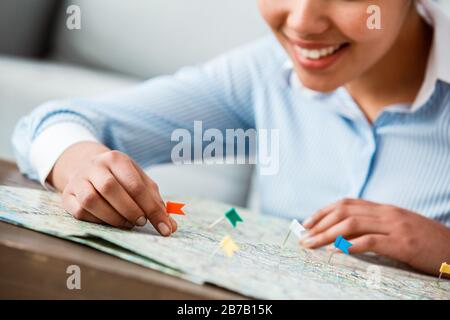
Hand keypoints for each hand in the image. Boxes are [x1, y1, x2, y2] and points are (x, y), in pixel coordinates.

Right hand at [49, 142, 176, 235]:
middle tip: (140, 222)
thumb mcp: (141, 182)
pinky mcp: (67, 196)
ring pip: (92, 200)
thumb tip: (169, 227)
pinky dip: (97, 221)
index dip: (151, 208)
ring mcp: (78, 180)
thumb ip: (155, 202)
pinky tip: (109, 222)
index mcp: (117, 159)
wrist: (88, 168)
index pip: (136, 185)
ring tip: (126, 223)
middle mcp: (95, 166)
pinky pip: (79, 211)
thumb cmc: (121, 179)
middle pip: (110, 188)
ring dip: (113, 217)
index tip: (163, 227)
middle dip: (130, 210)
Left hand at [301, 199, 449, 274]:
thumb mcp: (396, 227)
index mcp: (383, 208)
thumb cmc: (424, 240)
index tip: (307, 223)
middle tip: (303, 237)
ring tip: (312, 245)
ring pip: (352, 224)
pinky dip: (349, 245)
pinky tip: (335, 251)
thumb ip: (374, 225)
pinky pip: (371, 241)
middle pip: (344, 212)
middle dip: (319, 224)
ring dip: (327, 235)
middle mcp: (386, 213)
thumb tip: (343, 234)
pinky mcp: (403, 243)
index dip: (323, 211)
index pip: (345, 203)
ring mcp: (394, 226)